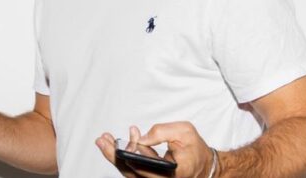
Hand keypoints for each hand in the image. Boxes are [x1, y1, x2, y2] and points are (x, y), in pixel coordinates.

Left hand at [96, 122, 213, 177]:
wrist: (203, 164)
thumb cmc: (195, 149)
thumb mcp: (184, 132)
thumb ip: (162, 131)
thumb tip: (140, 137)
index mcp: (170, 174)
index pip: (145, 171)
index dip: (130, 160)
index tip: (119, 149)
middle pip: (131, 172)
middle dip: (114, 155)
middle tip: (102, 140)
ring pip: (129, 171)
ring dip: (115, 154)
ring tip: (104, 139)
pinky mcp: (148, 175)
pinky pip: (132, 168)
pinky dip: (124, 154)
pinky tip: (116, 141)